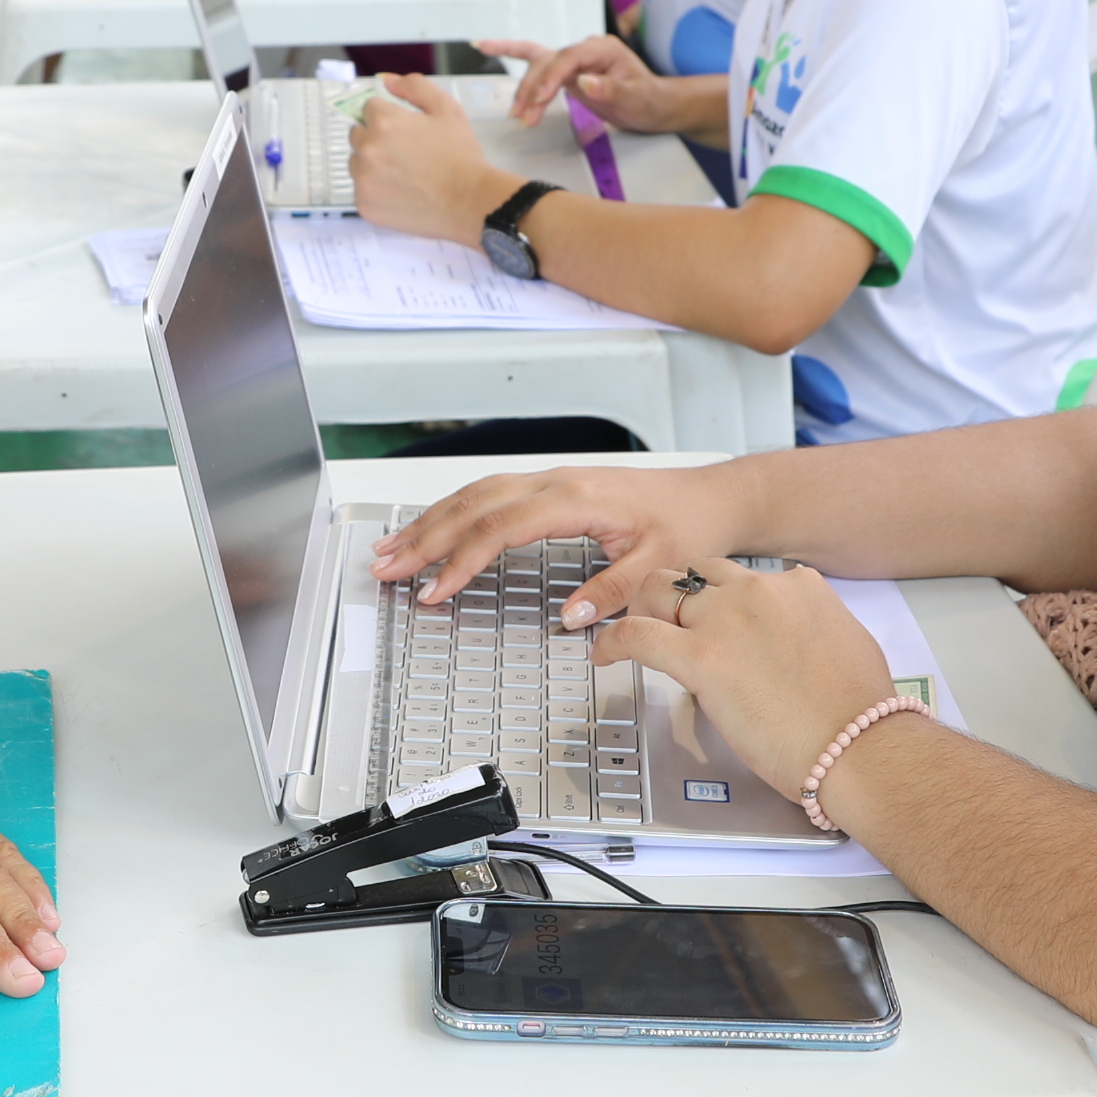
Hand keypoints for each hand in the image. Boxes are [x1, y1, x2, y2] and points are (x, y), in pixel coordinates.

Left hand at [345, 74, 508, 242]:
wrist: (469, 201)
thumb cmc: (460, 156)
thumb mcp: (447, 109)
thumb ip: (415, 87)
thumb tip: (387, 81)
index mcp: (384, 122)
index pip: (368, 108)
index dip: (388, 116)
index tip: (404, 130)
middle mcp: (368, 149)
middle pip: (358, 134)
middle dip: (376, 138)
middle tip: (405, 151)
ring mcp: (364, 179)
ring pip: (356, 163)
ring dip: (372, 164)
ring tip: (403, 172)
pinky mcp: (365, 204)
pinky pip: (361, 190)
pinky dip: (375, 190)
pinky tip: (401, 191)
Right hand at [370, 461, 754, 615]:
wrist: (711, 497)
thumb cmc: (689, 525)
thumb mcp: (660, 565)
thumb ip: (613, 590)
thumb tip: (571, 616)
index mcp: (576, 499)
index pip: (500, 528)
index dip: (461, 561)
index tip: (434, 590)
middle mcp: (556, 483)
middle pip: (473, 506)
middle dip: (424, 538)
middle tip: (385, 567)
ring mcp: (551, 480)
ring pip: (475, 495)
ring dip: (430, 521)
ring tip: (391, 548)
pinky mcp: (552, 486)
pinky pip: (490, 494)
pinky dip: (454, 512)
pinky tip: (433, 527)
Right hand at [485, 32, 689, 137]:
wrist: (653, 106)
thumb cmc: (647, 100)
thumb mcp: (635, 98)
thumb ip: (611, 89)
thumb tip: (586, 82)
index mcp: (602, 49)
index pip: (568, 58)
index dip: (551, 77)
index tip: (539, 99)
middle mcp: (584, 49)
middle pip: (548, 62)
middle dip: (533, 89)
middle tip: (524, 116)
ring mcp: (573, 59)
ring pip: (539, 66)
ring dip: (525, 89)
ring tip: (517, 114)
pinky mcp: (566, 71)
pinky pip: (537, 62)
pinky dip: (511, 53)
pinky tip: (485, 46)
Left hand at [588, 560, 900, 799]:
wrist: (859, 745)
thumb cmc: (858, 712)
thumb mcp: (844, 644)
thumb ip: (808, 629)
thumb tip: (791, 640)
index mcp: (798, 586)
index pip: (740, 576)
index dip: (719, 598)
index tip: (711, 616)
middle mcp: (757, 591)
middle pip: (694, 574)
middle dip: (676, 595)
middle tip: (665, 621)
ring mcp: (725, 620)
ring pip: (659, 590)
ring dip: (642, 608)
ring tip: (632, 632)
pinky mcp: (699, 657)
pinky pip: (636, 635)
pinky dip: (613, 642)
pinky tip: (605, 654)